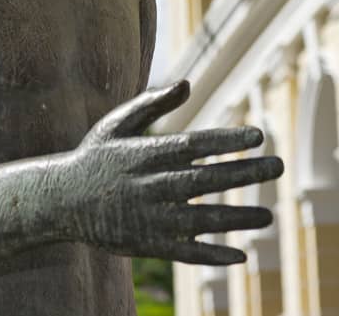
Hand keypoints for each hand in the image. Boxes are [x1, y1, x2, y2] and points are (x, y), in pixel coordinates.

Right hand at [61, 80, 284, 263]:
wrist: (60, 200)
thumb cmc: (95, 156)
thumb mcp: (117, 124)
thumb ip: (152, 102)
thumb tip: (188, 83)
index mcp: (147, 154)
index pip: (195, 146)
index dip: (227, 142)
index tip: (258, 137)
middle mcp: (152, 186)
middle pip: (206, 181)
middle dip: (244, 175)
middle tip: (277, 168)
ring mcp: (150, 218)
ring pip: (201, 221)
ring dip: (237, 219)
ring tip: (268, 216)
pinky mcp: (146, 244)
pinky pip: (184, 253)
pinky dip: (212, 256)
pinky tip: (239, 256)